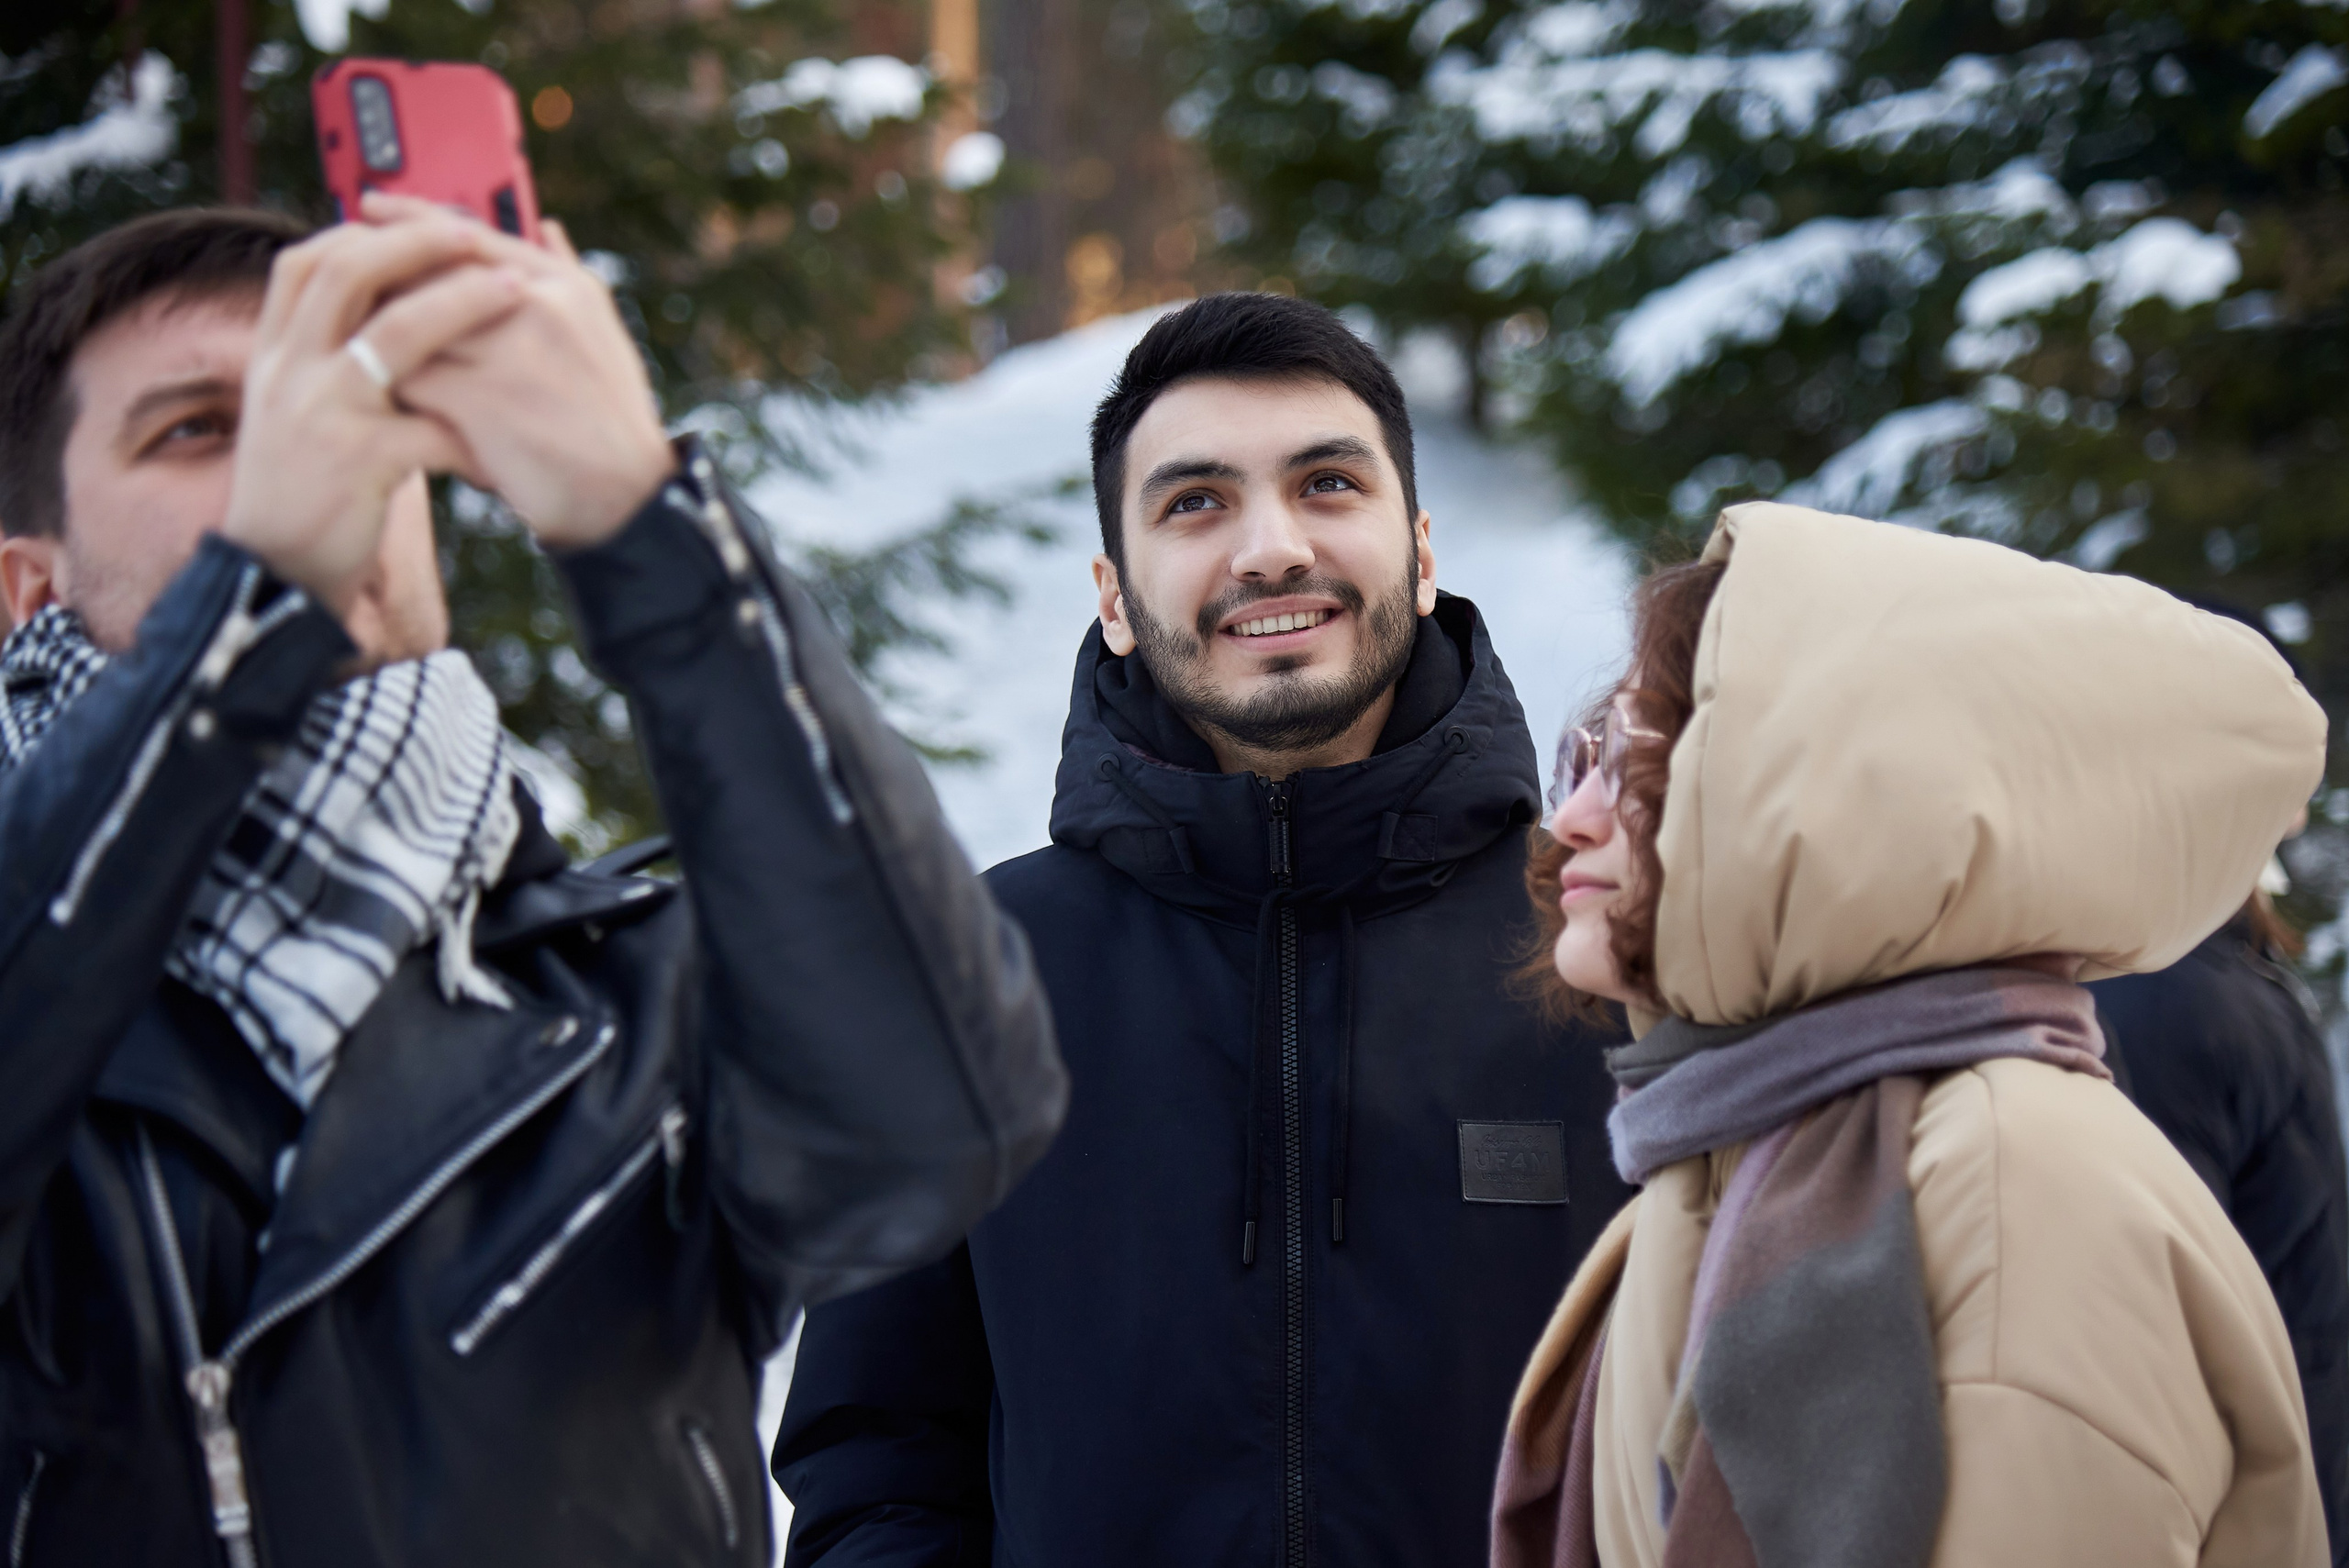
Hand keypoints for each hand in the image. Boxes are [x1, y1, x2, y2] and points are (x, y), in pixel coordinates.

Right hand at [221, 215, 523, 611]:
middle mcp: (288, 372)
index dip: (361, 234)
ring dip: (462, 304)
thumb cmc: (305, 493)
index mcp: (274, 356)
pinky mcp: (358, 461)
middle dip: (416, 244)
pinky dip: (478, 424)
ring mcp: (321, 412)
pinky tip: (514, 422)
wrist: (275, 574)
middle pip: (347, 274)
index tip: (416, 221)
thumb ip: (325, 362)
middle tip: (474, 233)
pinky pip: (433, 427)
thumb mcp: (297, 415)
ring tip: (517, 290)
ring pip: (395, 334)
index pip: (305, 263)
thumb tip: (382, 307)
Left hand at [365, 194, 677, 549]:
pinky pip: (410, 381)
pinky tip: (389, 406)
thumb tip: (547, 226)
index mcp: (562, 284)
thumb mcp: (602, 330)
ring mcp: (508, 351)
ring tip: (368, 358)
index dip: (410, 218)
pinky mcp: (481, 401)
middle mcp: (537, 305)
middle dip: (382, 283)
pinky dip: (394, 393)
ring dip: (382, 342)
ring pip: (409, 325)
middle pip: (427, 273)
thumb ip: (569, 274)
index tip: (369, 209)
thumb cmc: (609, 417)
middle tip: (352, 297)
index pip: (467, 233)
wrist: (625, 495)